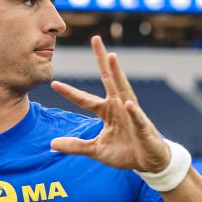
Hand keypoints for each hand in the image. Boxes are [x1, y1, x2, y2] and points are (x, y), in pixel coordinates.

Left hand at [50, 36, 171, 172]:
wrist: (149, 161)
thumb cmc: (125, 152)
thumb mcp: (96, 150)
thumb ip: (75, 146)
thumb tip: (52, 144)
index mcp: (106, 110)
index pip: (84, 99)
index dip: (70, 92)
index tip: (55, 83)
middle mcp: (118, 105)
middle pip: (108, 78)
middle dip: (102, 60)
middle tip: (95, 39)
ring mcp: (131, 113)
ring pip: (124, 89)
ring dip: (118, 73)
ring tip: (111, 57)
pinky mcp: (142, 126)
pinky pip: (136, 117)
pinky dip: (132, 111)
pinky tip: (127, 103)